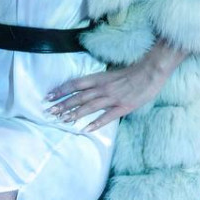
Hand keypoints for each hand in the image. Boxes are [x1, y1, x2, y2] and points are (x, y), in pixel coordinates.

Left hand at [44, 40, 186, 131]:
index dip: (61, 90)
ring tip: (62, 120)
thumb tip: (88, 88)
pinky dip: (96, 123)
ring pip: (89, 107)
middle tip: (49, 111)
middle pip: (79, 96)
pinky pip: (107, 116)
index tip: (48, 96)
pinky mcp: (123, 107)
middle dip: (63, 104)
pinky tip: (85, 129)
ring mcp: (112, 98)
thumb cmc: (133, 70)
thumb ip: (100, 81)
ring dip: (74, 114)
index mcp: (100, 77)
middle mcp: (103, 87)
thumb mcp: (112, 73)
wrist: (151, 70)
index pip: (75, 84)